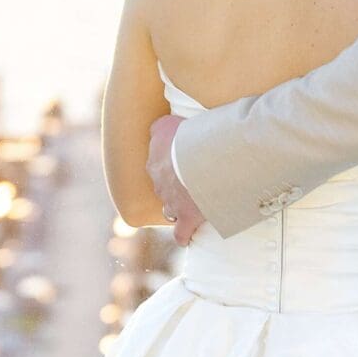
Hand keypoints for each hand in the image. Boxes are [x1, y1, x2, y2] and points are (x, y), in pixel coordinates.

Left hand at [146, 114, 205, 244]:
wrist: (202, 158)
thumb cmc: (192, 136)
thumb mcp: (169, 122)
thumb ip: (161, 126)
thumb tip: (158, 127)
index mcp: (155, 159)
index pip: (157, 162)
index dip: (170, 163)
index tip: (182, 161)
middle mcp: (159, 180)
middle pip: (163, 184)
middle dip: (175, 184)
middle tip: (193, 179)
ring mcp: (171, 201)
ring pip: (169, 207)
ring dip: (179, 206)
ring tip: (195, 203)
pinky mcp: (186, 217)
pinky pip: (181, 232)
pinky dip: (184, 234)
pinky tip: (189, 234)